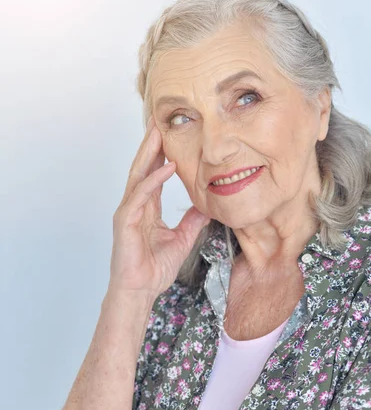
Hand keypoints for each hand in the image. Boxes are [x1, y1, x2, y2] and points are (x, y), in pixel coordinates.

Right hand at [108, 115, 210, 296]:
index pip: (154, 174)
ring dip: (150, 152)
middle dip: (152, 143)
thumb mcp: (181, 240)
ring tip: (159, 131)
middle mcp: (135, 205)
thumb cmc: (154, 269)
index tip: (170, 134)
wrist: (140, 291)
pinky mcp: (125, 221)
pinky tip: (167, 166)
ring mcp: (128, 211)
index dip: (161, 154)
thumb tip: (206, 207)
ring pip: (138, 174)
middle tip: (160, 119)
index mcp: (146, 208)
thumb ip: (191, 222)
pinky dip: (154, 179)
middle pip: (143, 167)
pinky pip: (140, 194)